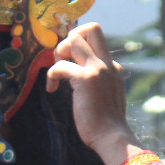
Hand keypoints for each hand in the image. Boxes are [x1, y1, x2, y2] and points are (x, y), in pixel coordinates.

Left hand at [45, 23, 139, 164]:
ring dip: (59, 51)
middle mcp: (107, 64)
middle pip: (92, 28)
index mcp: (113, 68)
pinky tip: (52, 90)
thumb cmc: (107, 122)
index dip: (80, 45)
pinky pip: (60, 65)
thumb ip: (99, 81)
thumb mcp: (107, 95)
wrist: (112, 136)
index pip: (97, 41)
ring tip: (57, 72)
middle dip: (72, 37)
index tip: (71, 61)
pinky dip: (51, 76)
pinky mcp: (85, 79)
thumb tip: (79, 77)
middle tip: (64, 57)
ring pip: (74, 38)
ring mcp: (98, 69)